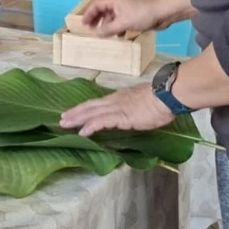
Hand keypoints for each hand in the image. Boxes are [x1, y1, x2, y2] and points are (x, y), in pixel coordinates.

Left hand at [59, 83, 173, 136]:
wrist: (166, 96)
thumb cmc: (160, 100)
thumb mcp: (141, 102)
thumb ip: (132, 107)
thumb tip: (131, 113)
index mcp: (119, 97)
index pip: (97, 103)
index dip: (84, 107)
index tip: (73, 111)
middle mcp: (114, 101)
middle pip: (90, 106)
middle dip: (75, 112)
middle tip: (62, 118)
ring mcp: (116, 108)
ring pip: (91, 113)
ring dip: (77, 119)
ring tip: (65, 124)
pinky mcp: (120, 117)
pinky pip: (101, 122)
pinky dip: (90, 126)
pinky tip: (82, 132)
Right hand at [81, 0, 162, 36]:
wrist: (162, 13)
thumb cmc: (141, 14)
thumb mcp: (123, 23)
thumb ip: (109, 29)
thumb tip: (96, 34)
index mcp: (114, 1)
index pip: (96, 5)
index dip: (88, 14)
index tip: (83, 24)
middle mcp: (118, 4)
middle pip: (103, 11)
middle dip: (97, 20)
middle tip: (91, 30)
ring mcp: (126, 10)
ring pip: (112, 17)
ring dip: (107, 26)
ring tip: (105, 35)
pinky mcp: (133, 16)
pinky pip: (120, 22)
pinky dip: (117, 28)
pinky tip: (119, 36)